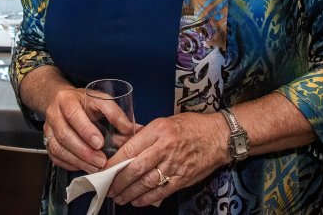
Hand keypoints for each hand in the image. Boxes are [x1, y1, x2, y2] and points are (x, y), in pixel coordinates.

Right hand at [42, 87, 132, 173]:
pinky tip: (84, 166)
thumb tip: (134, 130)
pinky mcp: (47, 142)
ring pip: (58, 148)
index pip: (73, 115)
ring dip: (78, 160)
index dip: (85, 130)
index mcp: (67, 100)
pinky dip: (70, 164)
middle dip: (84, 151)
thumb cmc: (83, 101)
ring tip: (96, 168)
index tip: (100, 143)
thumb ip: (115, 114)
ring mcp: (48, 129)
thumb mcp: (99, 100)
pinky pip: (55, 157)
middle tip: (101, 161)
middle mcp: (54, 114)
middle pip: (64, 135)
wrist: (59, 100)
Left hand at [106, 112, 227, 206]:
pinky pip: (161, 191)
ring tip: (118, 197)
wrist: (219, 136)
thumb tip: (121, 143)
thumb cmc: (190, 126)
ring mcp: (175, 165)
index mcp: (158, 130)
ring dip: (130, 192)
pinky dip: (147, 198)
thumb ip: (144, 134)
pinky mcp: (183, 178)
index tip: (103, 169)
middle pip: (136, 168)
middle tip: (107, 187)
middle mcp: (165, 147)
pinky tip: (136, 201)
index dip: (114, 162)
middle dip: (119, 181)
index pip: (131, 148)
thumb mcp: (164, 122)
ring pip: (147, 182)